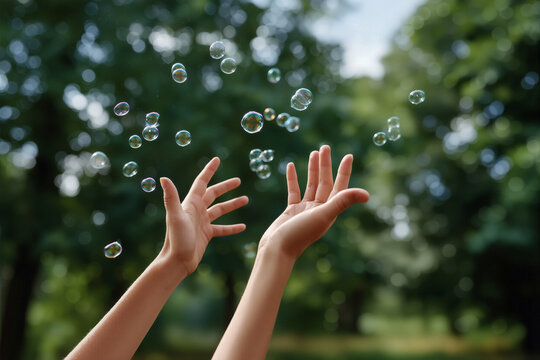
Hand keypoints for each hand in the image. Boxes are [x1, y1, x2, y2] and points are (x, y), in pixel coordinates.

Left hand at [158, 157, 247, 275]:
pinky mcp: (206, 234)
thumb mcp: (175, 217)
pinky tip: (243, 227)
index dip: (209, 170)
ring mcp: (202, 222)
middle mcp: (196, 210)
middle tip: (238, 180)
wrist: (176, 262)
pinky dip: (232, 227)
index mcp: (190, 203)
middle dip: (225, 186)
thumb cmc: (176, 239)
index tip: (217, 160)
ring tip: (246, 199)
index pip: (201, 182)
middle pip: (213, 193)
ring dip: (232, 204)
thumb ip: (171, 197)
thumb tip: (163, 178)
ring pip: (220, 209)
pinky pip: (222, 228)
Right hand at [259, 145, 368, 259]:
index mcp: (329, 210)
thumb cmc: (300, 234)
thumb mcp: (323, 215)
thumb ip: (342, 202)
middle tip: (324, 147)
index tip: (348, 155)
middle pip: (325, 182)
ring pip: (311, 185)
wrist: (277, 250)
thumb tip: (367, 194)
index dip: (344, 171)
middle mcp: (319, 209)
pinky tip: (290, 166)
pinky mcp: (291, 211)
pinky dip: (293, 178)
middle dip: (325, 164)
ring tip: (313, 153)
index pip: (339, 187)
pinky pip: (294, 191)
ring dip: (312, 169)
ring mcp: (305, 210)